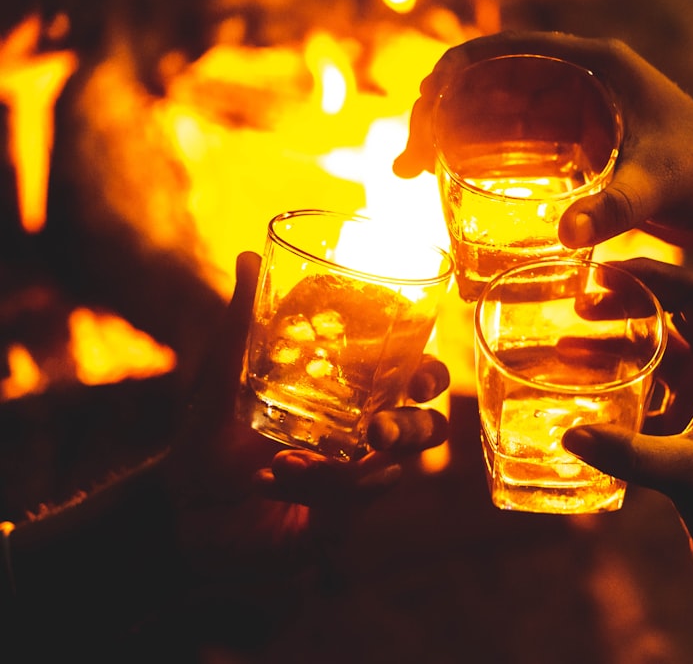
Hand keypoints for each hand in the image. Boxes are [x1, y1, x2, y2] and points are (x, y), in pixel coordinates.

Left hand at [164, 251, 450, 577]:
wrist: (177, 505)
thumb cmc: (206, 436)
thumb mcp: (223, 376)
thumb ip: (241, 321)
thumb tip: (249, 254)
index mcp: (350, 397)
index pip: (411, 382)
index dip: (430, 376)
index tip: (420, 375)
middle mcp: (361, 439)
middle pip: (425, 429)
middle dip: (414, 428)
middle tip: (378, 429)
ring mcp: (352, 482)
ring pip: (392, 472)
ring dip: (354, 467)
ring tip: (301, 458)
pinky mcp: (336, 523)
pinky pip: (351, 506)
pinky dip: (316, 488)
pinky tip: (275, 477)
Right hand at [394, 31, 692, 249]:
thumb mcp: (668, 181)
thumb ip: (619, 203)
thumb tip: (567, 234)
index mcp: (590, 67)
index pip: (498, 55)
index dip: (449, 79)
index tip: (422, 123)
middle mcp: (574, 84)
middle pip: (483, 86)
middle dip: (436, 115)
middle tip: (407, 168)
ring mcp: (573, 117)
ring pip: (492, 118)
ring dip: (450, 140)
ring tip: (412, 178)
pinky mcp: (577, 151)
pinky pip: (514, 151)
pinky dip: (480, 166)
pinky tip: (455, 197)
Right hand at [562, 258, 692, 590]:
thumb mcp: (692, 476)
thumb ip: (632, 455)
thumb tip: (569, 435)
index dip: (648, 274)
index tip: (600, 267)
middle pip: (671, 311)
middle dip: (624, 300)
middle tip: (576, 297)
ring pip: (655, 346)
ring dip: (614, 338)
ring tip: (564, 334)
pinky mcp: (689, 415)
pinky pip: (647, 380)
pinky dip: (614, 374)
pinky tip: (576, 375)